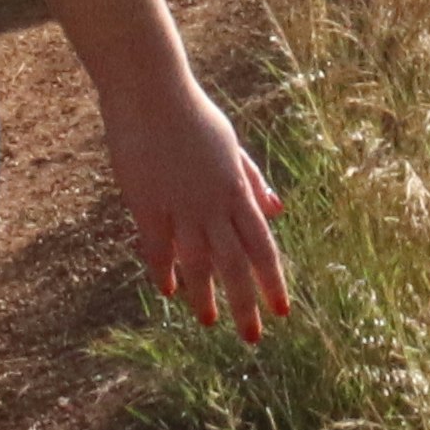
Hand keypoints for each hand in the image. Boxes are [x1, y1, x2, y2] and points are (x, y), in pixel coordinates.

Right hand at [100, 70, 292, 342]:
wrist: (151, 92)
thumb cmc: (193, 116)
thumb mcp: (232, 146)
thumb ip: (253, 180)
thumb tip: (278, 209)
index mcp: (237, 189)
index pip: (262, 245)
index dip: (272, 281)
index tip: (281, 311)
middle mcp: (214, 203)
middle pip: (235, 263)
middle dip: (245, 303)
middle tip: (252, 338)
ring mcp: (181, 205)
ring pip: (198, 263)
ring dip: (205, 297)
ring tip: (208, 322)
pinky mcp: (147, 204)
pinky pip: (159, 248)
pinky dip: (166, 272)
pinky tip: (170, 291)